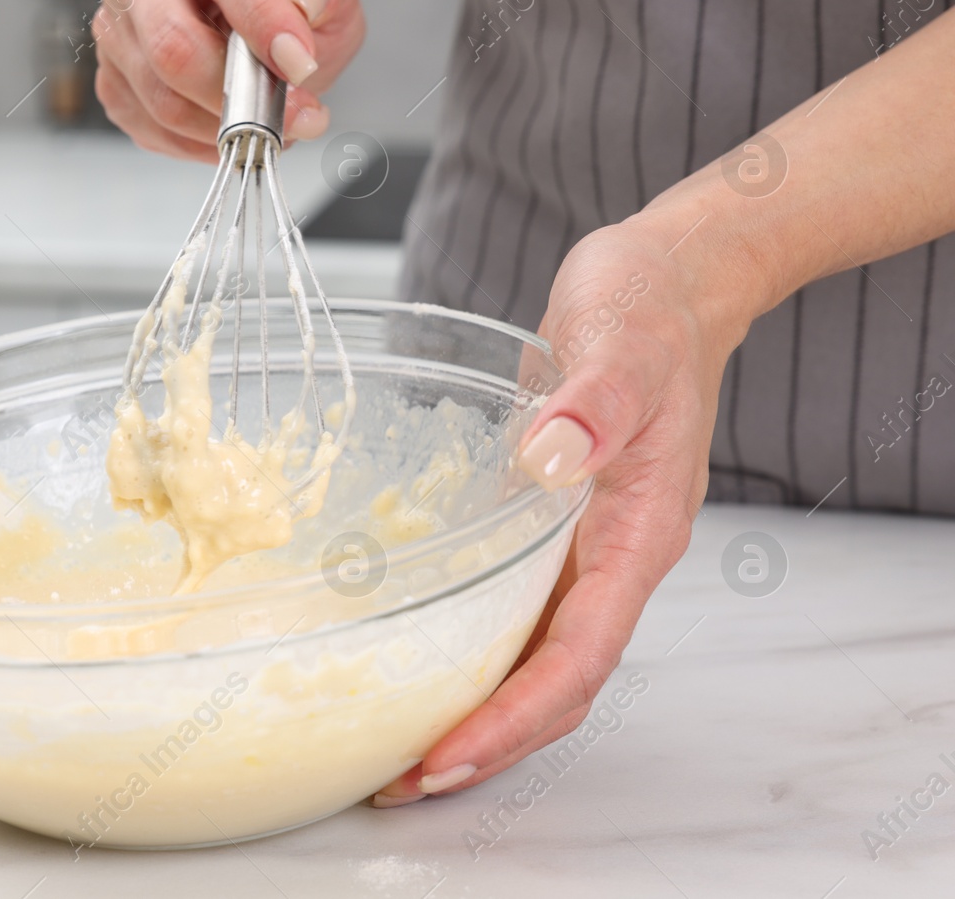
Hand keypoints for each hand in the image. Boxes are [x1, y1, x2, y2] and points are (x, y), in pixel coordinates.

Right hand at [92, 0, 365, 160]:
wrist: (258, 12)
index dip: (263, 20)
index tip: (301, 64)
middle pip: (174, 45)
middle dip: (240, 94)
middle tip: (292, 115)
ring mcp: (116, 25)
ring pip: (162, 99)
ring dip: (228, 127)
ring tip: (275, 124)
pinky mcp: (112, 78)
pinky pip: (153, 129)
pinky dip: (203, 144)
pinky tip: (235, 128)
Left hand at [373, 218, 746, 805]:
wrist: (667, 286)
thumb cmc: (649, 310)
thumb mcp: (621, 342)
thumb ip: (596, 401)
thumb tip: (557, 456)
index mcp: (638, 533)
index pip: (580, 654)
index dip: (515, 714)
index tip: (451, 753)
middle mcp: (612, 558)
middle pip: (556, 683)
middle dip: (486, 741)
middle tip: (402, 780)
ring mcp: (582, 549)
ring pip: (534, 659)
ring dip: (474, 712)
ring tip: (399, 751)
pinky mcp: (551, 529)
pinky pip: (514, 613)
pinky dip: (471, 654)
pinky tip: (417, 663)